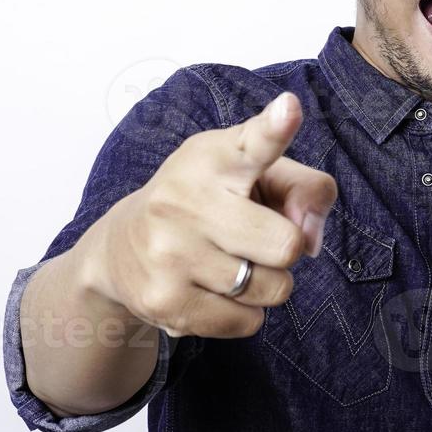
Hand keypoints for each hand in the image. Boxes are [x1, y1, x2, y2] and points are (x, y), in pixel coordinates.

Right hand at [91, 92, 338, 338]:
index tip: (289, 110)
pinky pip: (248, 322)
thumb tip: (311, 238)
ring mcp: (171, 252)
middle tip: (254, 237)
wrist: (120, 249)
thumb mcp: (252, 174)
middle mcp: (187, 199)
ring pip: (273, 289)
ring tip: (230, 261)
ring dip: (265, 283)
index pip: (254, 142)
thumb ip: (302, 189)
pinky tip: (213, 289)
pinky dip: (244, 312)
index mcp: (215, 158)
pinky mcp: (165, 302)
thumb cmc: (207, 202)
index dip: (275, 128)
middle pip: (287, 243)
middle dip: (284, 247)